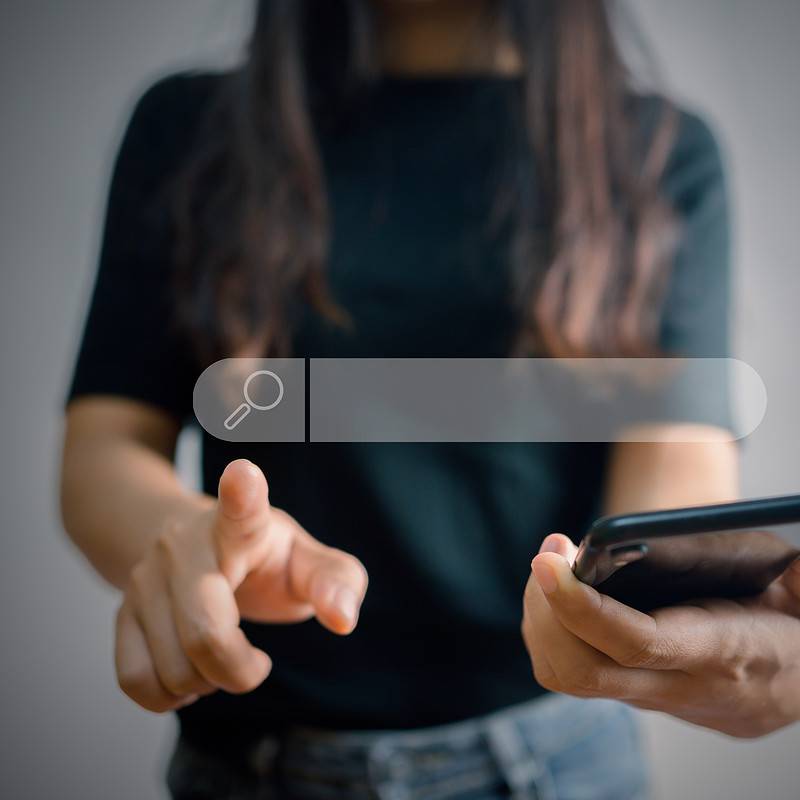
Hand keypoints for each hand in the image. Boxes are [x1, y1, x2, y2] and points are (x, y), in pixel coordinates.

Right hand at [115, 459, 367, 712]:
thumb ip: (338, 584)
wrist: (192, 547)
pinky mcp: (121, 611)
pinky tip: (188, 675)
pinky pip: (135, 679)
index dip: (242, 492)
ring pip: (171, 667)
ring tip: (221, 660)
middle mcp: (186, 544)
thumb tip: (343, 619)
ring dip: (207, 684)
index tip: (243, 473)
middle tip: (258, 663)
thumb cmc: (265, 559)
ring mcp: (146, 578)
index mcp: (244, 524)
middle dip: (240, 670)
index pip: (242, 507)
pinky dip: (167, 696)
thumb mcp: (308, 562)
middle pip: (205, 632)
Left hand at [523, 533, 799, 737]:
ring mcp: (658, 702)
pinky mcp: (639, 698)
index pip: (638, 644)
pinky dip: (553, 629)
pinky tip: (562, 593)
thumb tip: (712, 534)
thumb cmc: (791, 613)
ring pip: (568, 676)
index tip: (546, 561)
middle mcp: (685, 688)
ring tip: (552, 566)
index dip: (581, 605)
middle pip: (583, 669)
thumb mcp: (790, 579)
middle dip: (546, 608)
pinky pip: (574, 673)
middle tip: (548, 552)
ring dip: (543, 618)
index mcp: (725, 654)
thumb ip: (765, 558)